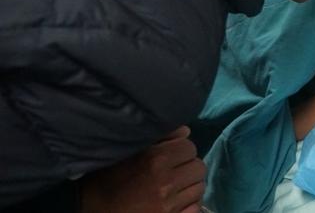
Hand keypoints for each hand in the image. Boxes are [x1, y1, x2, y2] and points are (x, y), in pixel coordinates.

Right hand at [80, 126, 205, 212]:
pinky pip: (195, 209)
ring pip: (199, 188)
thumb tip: (186, 131)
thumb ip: (159, 137)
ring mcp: (169, 205)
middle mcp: (165, 182)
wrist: (92, 210)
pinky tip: (176, 202)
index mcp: (155, 159)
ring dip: (190, 186)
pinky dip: (189, 204)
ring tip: (176, 186)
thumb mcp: (128, 150)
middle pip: (198, 168)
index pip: (190, 147)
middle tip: (176, 171)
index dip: (181, 150)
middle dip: (188, 167)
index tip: (172, 155)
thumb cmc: (108, 177)